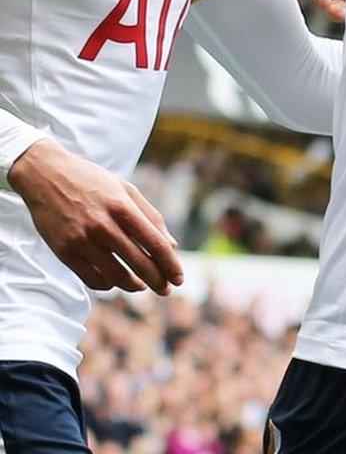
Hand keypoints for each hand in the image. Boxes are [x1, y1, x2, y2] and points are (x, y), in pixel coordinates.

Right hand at [7, 140, 181, 294]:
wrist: (46, 175)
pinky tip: (116, 281)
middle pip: (139, 263)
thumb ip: (151, 217)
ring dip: (134, 285)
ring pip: (115, 275)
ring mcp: (82, 240)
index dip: (170, 265)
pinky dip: (107, 285)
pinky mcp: (64, 251)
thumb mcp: (126, 189)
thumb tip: (172, 245)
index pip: (155, 244)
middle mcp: (103, 225)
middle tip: (166, 290)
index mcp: (123, 207)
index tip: (179, 278)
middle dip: (157, 281)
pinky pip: (91, 278)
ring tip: (142, 286)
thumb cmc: (93, 181)